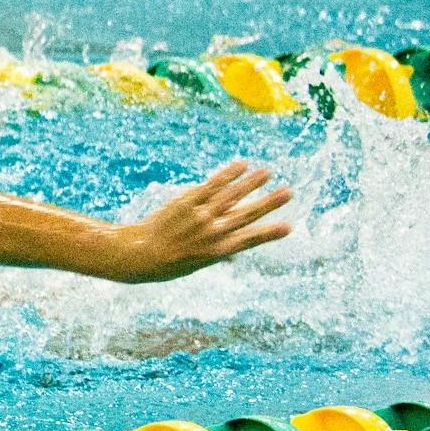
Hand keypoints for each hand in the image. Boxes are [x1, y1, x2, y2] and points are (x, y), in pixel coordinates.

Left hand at [111, 161, 291, 282]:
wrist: (140, 254)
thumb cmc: (169, 263)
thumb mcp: (197, 264)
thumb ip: (217, 254)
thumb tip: (234, 255)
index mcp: (219, 251)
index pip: (250, 240)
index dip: (270, 233)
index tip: (288, 227)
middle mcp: (213, 233)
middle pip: (246, 215)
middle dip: (269, 204)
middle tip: (289, 192)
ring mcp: (200, 216)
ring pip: (231, 196)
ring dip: (251, 183)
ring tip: (268, 173)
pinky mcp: (188, 201)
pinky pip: (212, 185)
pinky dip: (228, 175)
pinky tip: (242, 165)